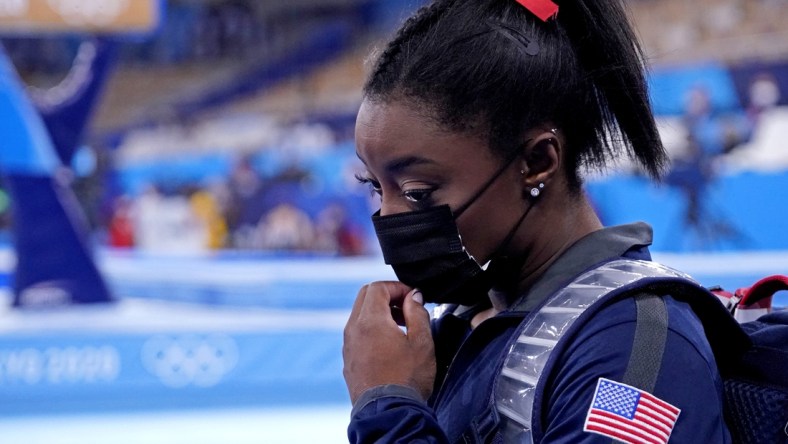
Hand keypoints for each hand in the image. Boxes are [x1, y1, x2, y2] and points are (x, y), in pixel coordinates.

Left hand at [343, 281, 435, 403]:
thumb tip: (413, 297)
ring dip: (379, 313)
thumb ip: (417, 313)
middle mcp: (353, 330)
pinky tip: (390, 345)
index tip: (413, 297)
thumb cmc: (407, 379)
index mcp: (370, 321)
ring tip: (401, 327)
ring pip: (360, 315)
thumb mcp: (422, 342)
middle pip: (365, 296)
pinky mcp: (349, 360)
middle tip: (406, 308)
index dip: (397, 287)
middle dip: (387, 296)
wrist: (388, 413)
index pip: (377, 287)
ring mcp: (348, 346)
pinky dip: (371, 329)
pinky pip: (357, 334)